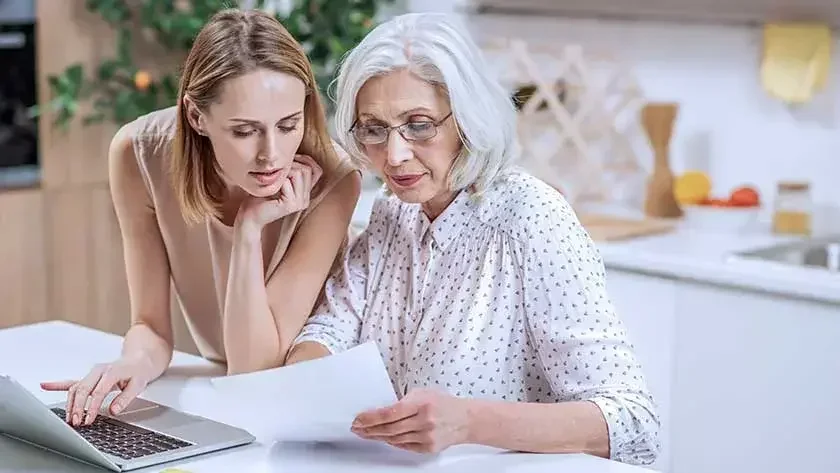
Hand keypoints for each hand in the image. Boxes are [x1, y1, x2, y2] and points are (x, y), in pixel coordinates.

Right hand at [40, 356, 151, 426]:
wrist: (139, 359)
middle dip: (77, 407)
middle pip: (82, 389)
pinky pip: (71, 381)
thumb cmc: (138, 371)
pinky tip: (45, 385)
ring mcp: (92, 374)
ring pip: (75, 387)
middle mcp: (99, 371)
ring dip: (70, 404)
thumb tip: (113, 410)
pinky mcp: (88, 377)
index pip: (98, 391)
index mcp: (111, 372)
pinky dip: (57, 384)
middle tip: (76, 423)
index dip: (92, 407)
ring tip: (69, 419)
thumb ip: (126, 398)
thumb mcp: (139, 384)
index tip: (89, 420)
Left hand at [236, 154, 322, 229]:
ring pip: (299, 173)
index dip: (305, 160)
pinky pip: (287, 181)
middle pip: (307, 169)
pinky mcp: (290, 205)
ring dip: (284, 170)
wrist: (249, 216)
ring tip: (273, 177)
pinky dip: (277, 179)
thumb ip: (290, 171)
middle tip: (276, 169)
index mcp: (305, 193)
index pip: (317, 170)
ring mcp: (299, 203)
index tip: (289, 160)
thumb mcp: (278, 180)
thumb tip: (294, 152)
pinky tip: (269, 185)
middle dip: (291, 164)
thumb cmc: (260, 197)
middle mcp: (305, 199)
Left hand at [351, 389, 470, 453]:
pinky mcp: (428, 448)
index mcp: (422, 403)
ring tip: (366, 433)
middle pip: (389, 428)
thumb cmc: (443, 403)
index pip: (389, 413)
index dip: (370, 418)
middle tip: (357, 428)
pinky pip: (404, 446)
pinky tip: (383, 438)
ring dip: (377, 436)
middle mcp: (424, 421)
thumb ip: (403, 401)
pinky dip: (392, 442)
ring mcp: (426, 436)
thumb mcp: (423, 393)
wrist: (466, 419)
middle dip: (369, 429)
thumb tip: (381, 411)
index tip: (358, 419)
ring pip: (394, 439)